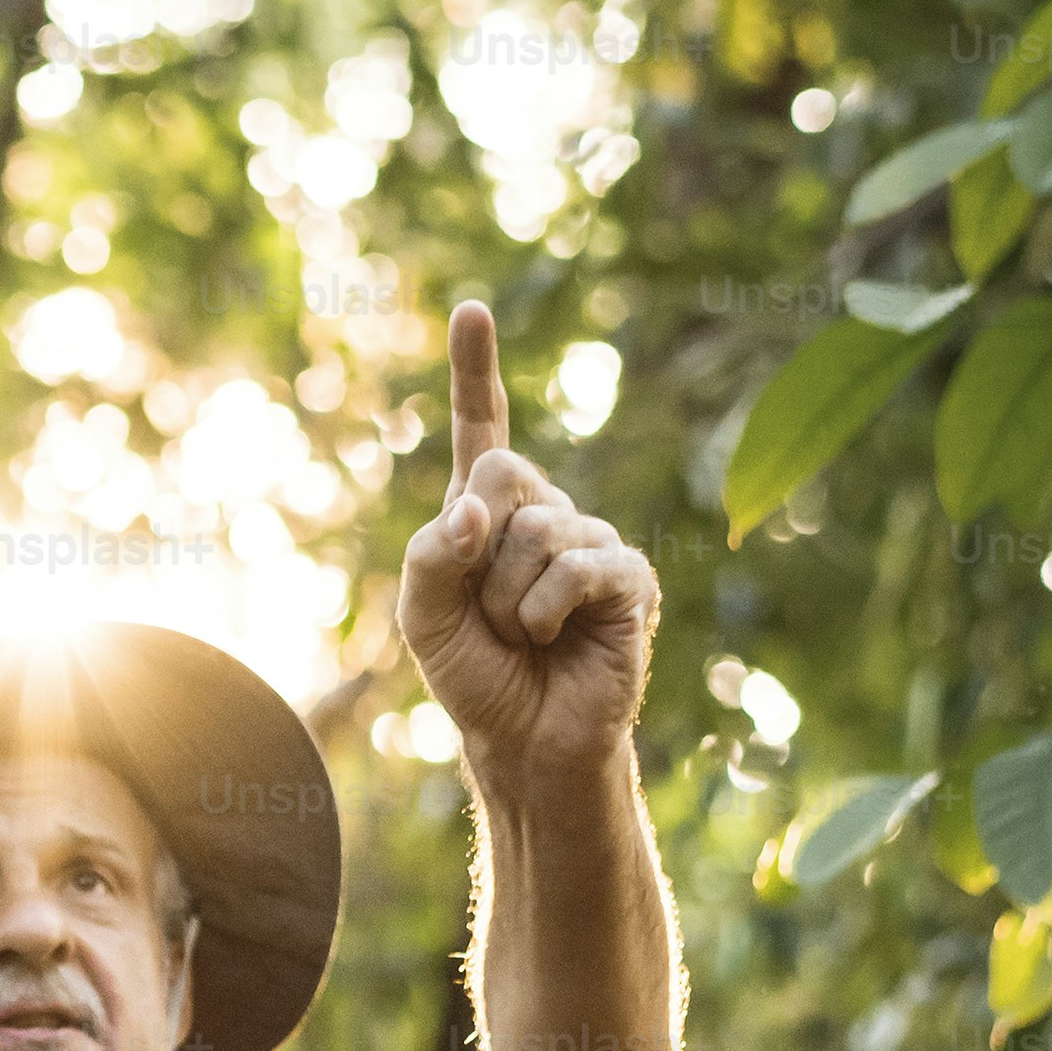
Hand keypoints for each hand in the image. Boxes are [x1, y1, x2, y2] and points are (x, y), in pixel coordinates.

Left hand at [400, 302, 656, 793]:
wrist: (524, 741)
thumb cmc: (476, 676)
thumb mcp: (422, 617)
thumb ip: (429, 555)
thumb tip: (476, 509)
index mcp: (490, 513)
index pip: (484, 430)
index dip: (476, 370)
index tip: (471, 309)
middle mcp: (545, 512)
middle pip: (501, 471)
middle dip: (477, 547)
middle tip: (490, 609)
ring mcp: (592, 539)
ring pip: (533, 530)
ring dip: (507, 600)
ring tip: (525, 636)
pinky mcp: (629, 576)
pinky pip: (575, 565)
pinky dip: (544, 611)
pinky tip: (554, 638)